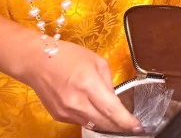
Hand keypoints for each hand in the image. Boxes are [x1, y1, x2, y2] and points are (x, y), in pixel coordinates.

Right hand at [17, 39, 141, 133]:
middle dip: (120, 127)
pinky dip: (92, 120)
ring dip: (107, 125)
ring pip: (92, 124)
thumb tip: (114, 98)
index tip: (138, 126)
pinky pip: (80, 121)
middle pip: (103, 122)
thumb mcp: (97, 61)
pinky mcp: (59, 116)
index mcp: (89, 85)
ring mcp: (66, 112)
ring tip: (119, 123)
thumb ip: (108, 81)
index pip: (112, 109)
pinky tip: (99, 115)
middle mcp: (77, 102)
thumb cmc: (69, 56)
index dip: (126, 121)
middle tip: (133, 127)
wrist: (37, 62)